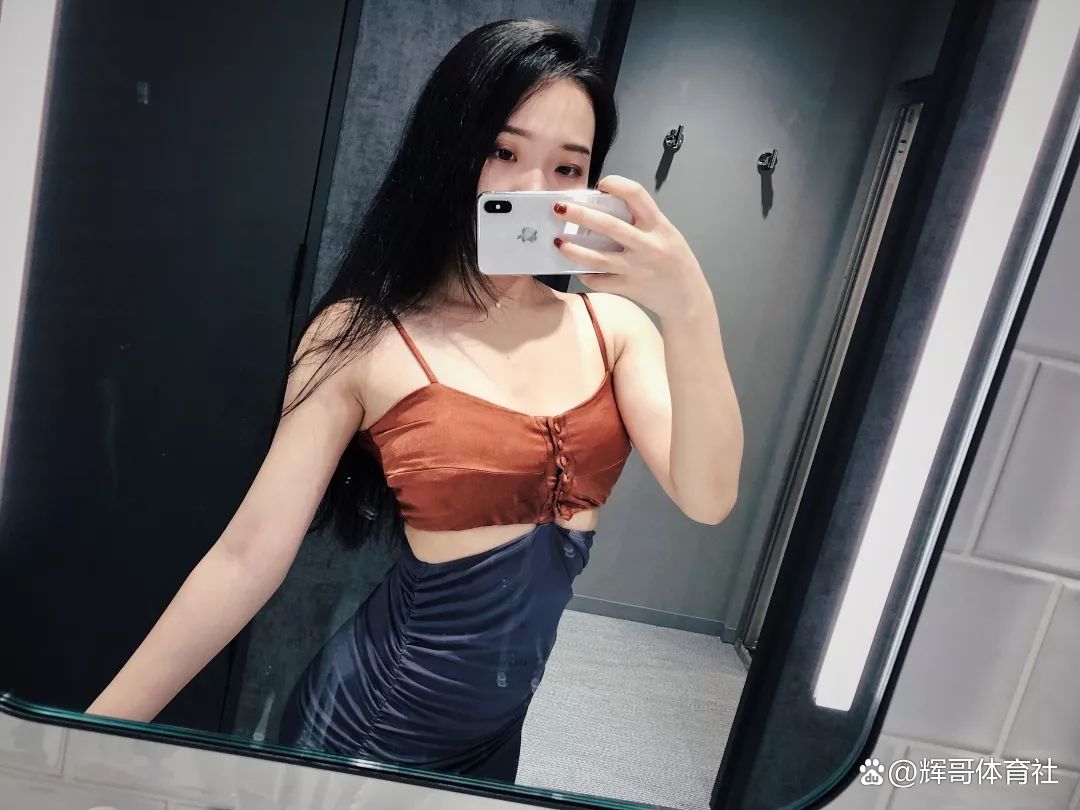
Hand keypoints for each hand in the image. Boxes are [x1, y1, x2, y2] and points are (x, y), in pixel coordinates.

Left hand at [552, 175, 712, 319]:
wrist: (688, 298)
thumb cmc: (676, 262)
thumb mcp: (667, 234)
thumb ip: (644, 223)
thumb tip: (606, 209)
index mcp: (659, 226)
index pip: (636, 194)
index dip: (616, 184)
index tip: (600, 184)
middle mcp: (647, 245)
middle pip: (609, 226)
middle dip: (580, 215)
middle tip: (560, 208)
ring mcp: (636, 268)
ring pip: (598, 259)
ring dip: (574, 250)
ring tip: (558, 242)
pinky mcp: (629, 288)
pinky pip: (600, 281)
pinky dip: (587, 276)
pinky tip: (579, 270)